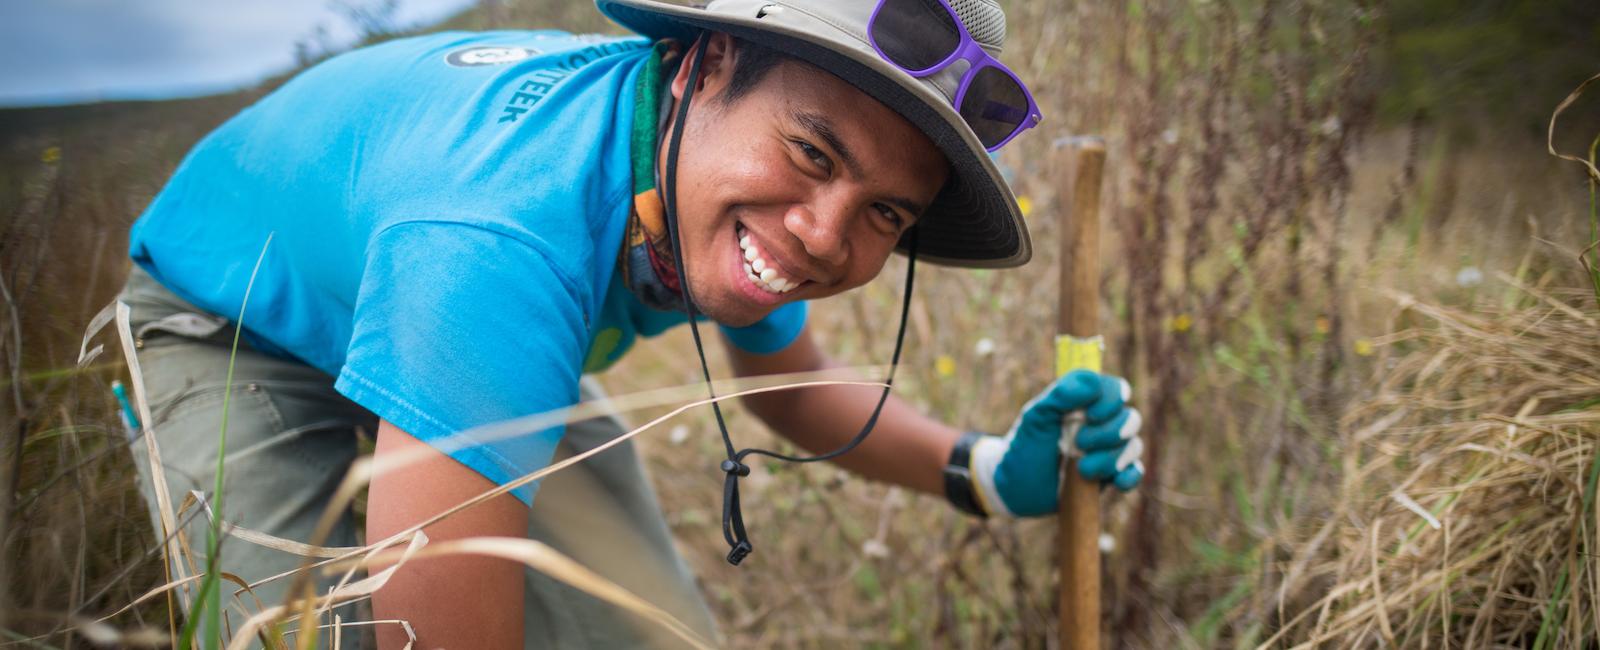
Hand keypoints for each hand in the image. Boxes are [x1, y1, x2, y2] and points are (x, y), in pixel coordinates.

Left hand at [968, 370, 1143, 516]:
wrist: (1016, 486)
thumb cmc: (1026, 444)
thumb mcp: (1036, 417)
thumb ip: (1061, 394)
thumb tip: (1092, 381)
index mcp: (1086, 402)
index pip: (1116, 390)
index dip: (1111, 400)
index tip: (1090, 414)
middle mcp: (1102, 423)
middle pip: (1130, 419)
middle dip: (1108, 434)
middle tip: (1079, 443)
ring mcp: (1109, 450)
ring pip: (1133, 447)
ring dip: (1111, 459)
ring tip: (1083, 470)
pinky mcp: (1111, 476)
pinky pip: (1135, 473)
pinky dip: (1128, 477)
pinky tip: (1115, 482)